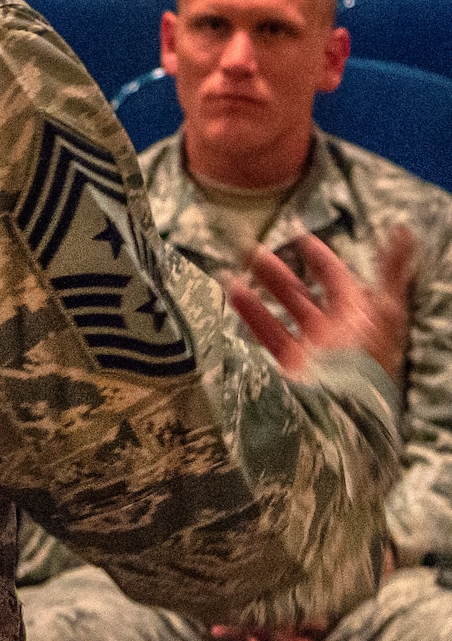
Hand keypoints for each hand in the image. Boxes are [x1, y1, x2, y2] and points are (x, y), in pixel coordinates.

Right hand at [227, 229, 414, 384]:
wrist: (342, 411)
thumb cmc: (366, 360)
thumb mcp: (385, 310)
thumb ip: (392, 271)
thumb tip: (406, 229)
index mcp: (357, 318)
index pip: (337, 281)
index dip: (320, 258)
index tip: (299, 238)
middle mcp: (331, 333)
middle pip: (302, 296)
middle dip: (279, 272)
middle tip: (254, 251)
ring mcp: (308, 350)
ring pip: (280, 313)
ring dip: (260, 289)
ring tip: (237, 270)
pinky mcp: (288, 366)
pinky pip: (265, 335)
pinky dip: (249, 313)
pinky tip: (234, 293)